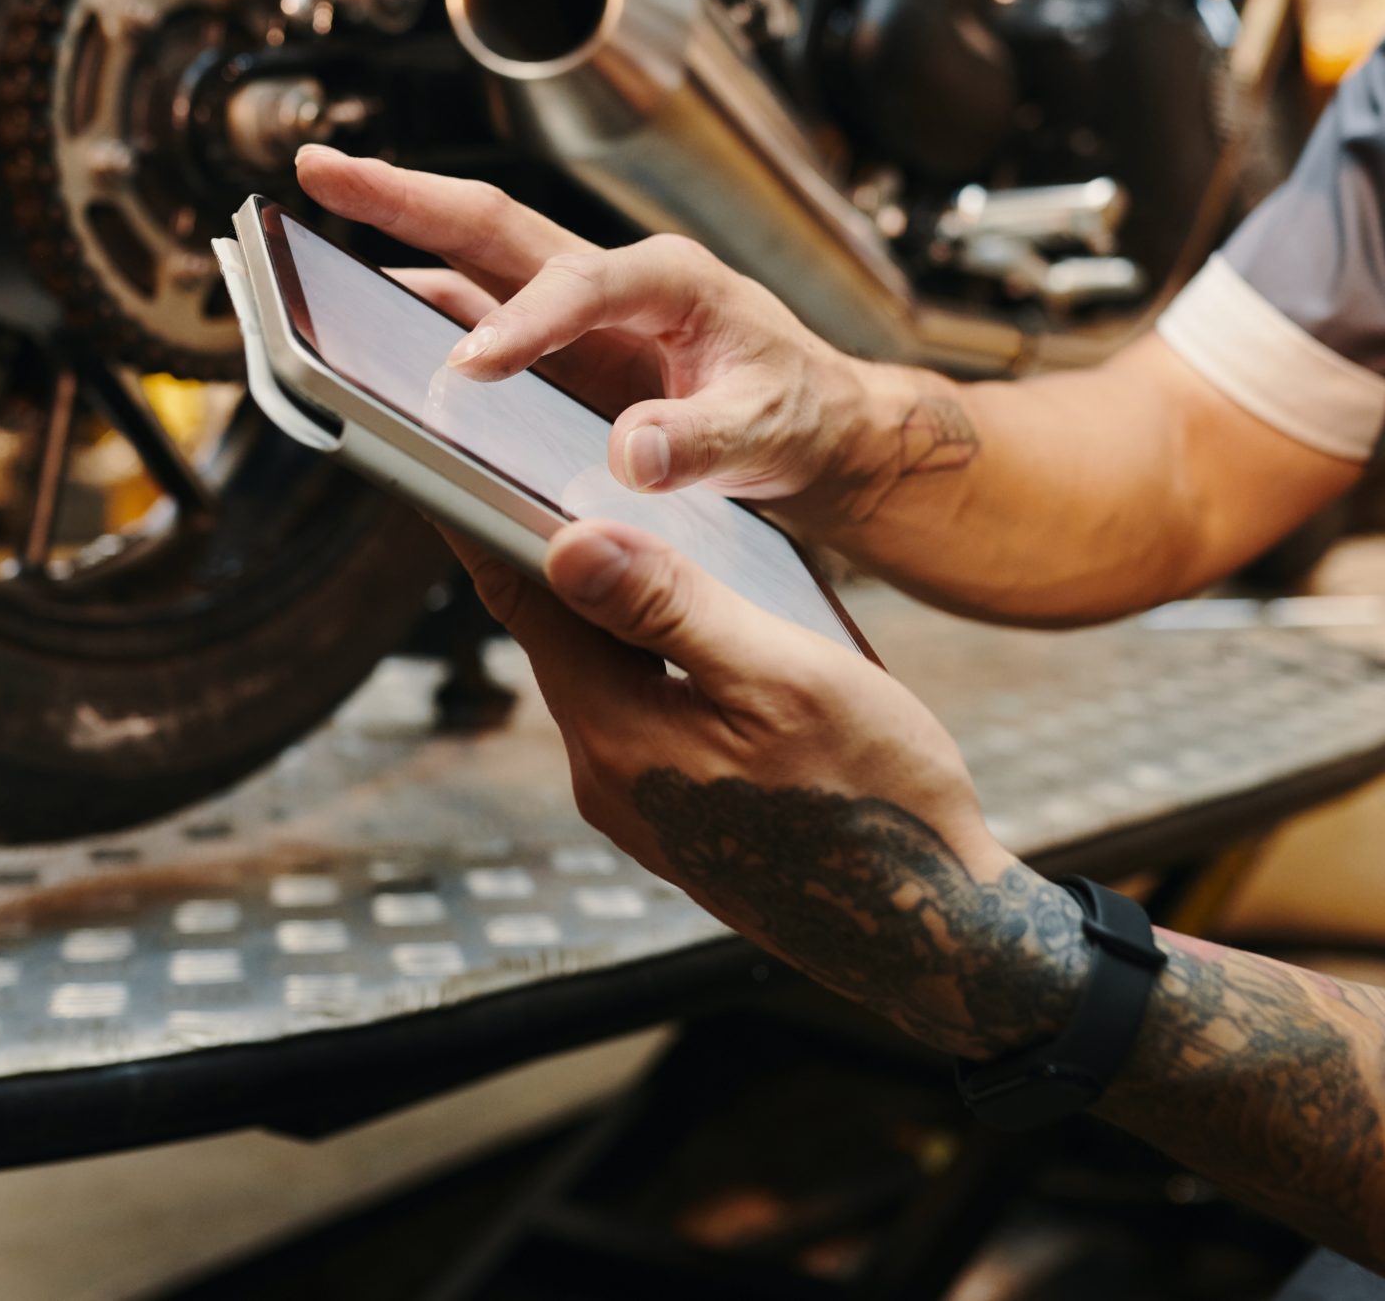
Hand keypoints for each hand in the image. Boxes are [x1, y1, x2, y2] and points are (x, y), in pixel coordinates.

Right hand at [295, 146, 883, 521]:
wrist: (818, 426)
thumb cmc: (797, 416)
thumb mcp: (766, 436)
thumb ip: (702, 445)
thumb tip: (632, 455)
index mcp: (671, 281)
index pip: (581, 285)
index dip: (522, 323)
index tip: (468, 367)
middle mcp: (615, 277)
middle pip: (495, 225)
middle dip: (405, 195)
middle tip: (318, 165)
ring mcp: (581, 309)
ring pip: (474, 260)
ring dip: (394, 241)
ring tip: (306, 227)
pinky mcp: (562, 347)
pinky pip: (478, 313)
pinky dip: (419, 307)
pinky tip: (362, 313)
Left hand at [448, 515, 1092, 1059]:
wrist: (932, 933)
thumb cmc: (877, 802)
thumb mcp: (784, 677)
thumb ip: (672, 609)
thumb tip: (563, 546)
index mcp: (616, 737)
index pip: (522, 602)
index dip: (487, 519)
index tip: (452, 451)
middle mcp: (606, 777)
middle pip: (557, 635)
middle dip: (559, 554)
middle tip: (550, 462)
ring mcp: (638, 806)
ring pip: (603, 673)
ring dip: (616, 608)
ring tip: (637, 530)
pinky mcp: (676, 819)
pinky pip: (642, 713)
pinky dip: (653, 658)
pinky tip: (700, 627)